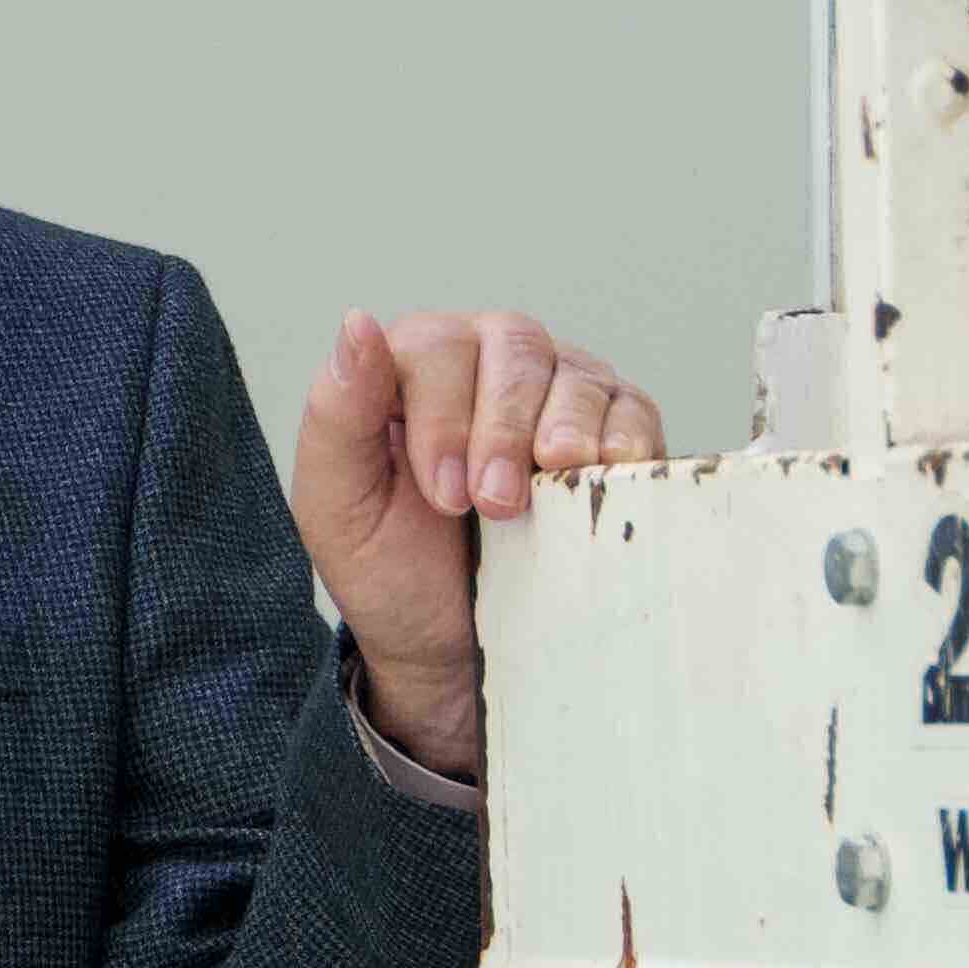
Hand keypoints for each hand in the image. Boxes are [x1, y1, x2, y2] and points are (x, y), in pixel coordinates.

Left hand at [288, 310, 664, 779]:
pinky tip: (598, 475)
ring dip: (564, 432)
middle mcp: (486, 359)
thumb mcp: (337, 505)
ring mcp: (555, 388)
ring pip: (573, 372)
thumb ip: (336, 413)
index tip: (443, 496)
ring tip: (547, 487)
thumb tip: (356, 322)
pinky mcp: (612, 427)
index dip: (443, 417)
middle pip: (512, 345)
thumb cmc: (391, 570)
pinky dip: (622, 440)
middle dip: (503, 429)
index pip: (435, 346)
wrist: (456, 644)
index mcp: (411, 367)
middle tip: (495, 504)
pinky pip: (632, 409)